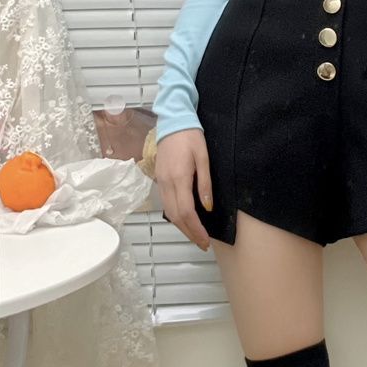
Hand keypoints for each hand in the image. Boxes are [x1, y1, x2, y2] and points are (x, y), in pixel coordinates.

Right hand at [155, 128, 212, 251]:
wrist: (173, 122)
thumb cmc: (191, 137)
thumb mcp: (204, 157)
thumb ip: (205, 183)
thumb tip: (207, 207)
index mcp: (179, 178)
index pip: (186, 212)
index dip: (195, 229)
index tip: (205, 241)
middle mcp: (167, 183)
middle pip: (175, 216)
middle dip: (189, 233)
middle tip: (203, 244)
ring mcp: (160, 182)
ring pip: (168, 212)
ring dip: (181, 227)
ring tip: (195, 235)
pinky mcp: (159, 179)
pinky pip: (166, 203)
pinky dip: (176, 216)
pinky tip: (185, 219)